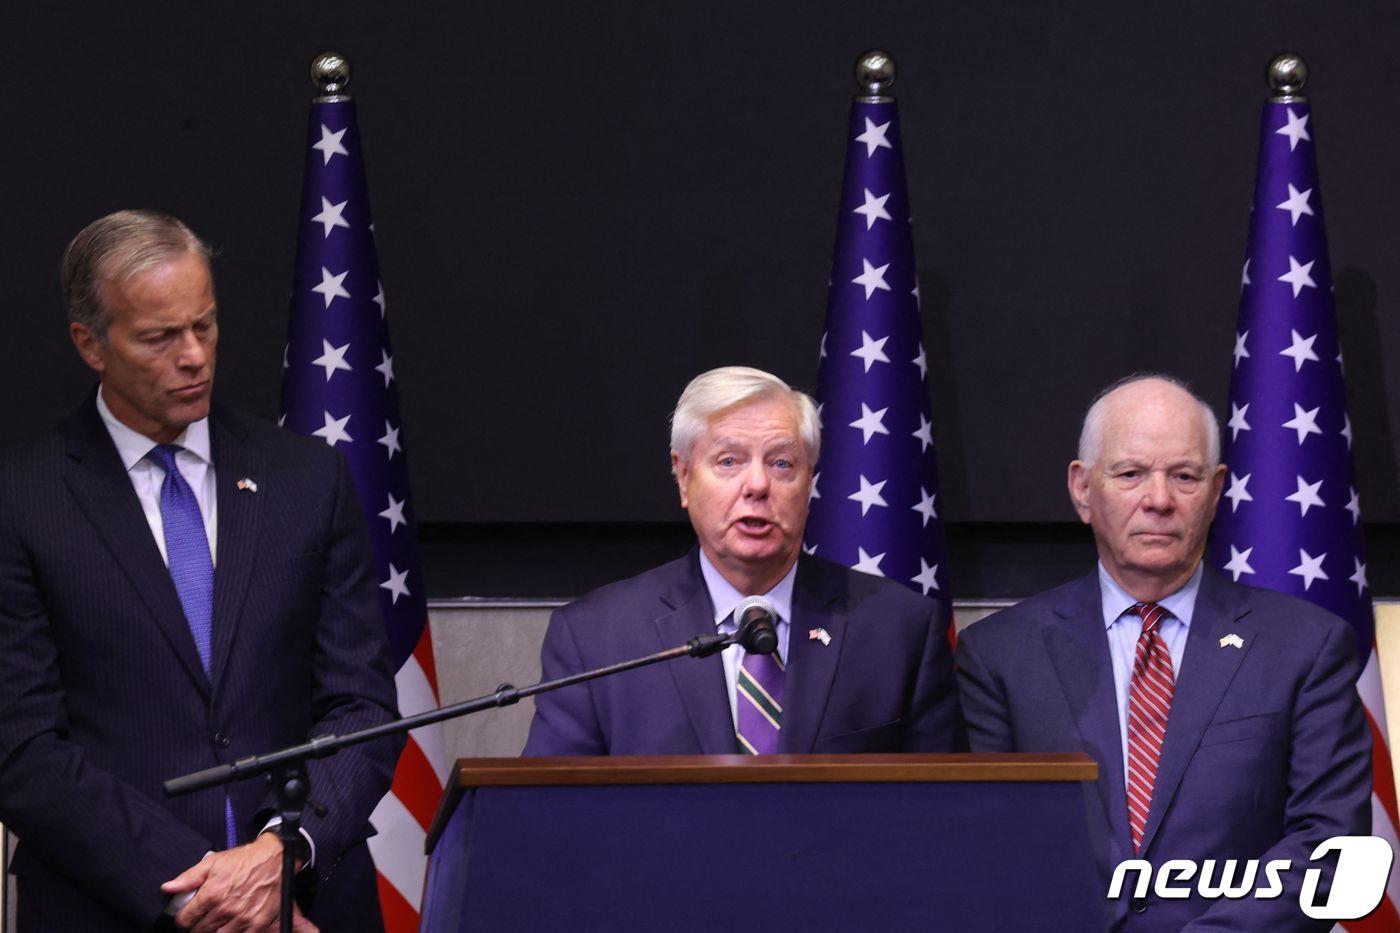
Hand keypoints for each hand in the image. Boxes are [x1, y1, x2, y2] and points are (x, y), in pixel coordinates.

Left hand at [162, 833, 316, 930]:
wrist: (276, 858)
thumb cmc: (244, 860)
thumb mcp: (214, 862)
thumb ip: (189, 877)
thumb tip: (167, 888)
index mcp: (212, 894)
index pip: (185, 919)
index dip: (182, 920)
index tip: (185, 918)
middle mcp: (226, 909)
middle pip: (200, 931)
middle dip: (197, 927)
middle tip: (201, 920)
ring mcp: (242, 918)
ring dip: (213, 931)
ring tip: (215, 923)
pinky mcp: (257, 924)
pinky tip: (230, 925)